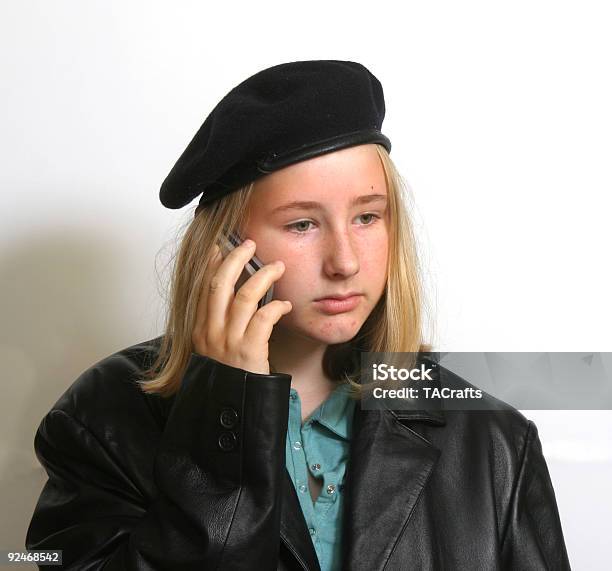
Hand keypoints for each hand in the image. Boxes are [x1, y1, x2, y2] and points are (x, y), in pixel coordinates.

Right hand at [192, 239, 291, 373]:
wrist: (231, 411)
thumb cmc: (227, 380)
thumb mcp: (213, 352)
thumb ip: (219, 328)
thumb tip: (235, 302)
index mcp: (200, 330)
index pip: (204, 288)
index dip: (211, 264)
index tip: (220, 246)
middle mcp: (210, 332)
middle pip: (220, 284)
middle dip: (235, 259)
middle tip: (249, 244)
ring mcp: (228, 341)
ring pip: (244, 296)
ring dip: (263, 277)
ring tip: (277, 267)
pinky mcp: (248, 351)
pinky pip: (263, 318)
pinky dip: (276, 307)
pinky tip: (285, 305)